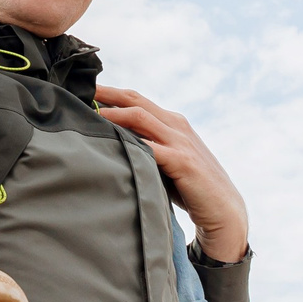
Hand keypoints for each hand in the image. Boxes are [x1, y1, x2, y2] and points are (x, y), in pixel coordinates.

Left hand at [92, 85, 247, 258]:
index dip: (111, 93)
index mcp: (173, 122)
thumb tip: (108, 145)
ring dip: (112, 115)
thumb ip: (146, 149)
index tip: (85, 91)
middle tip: (78, 92)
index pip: (137, 100)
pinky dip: (130, 143)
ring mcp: (181, 142)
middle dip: (106, 95)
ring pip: (140, 118)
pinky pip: (151, 148)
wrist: (224, 210)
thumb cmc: (190, 188)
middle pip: (135, 102)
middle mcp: (177, 126)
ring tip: (88, 116)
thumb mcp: (166, 161)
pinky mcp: (183, 161)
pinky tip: (111, 145)